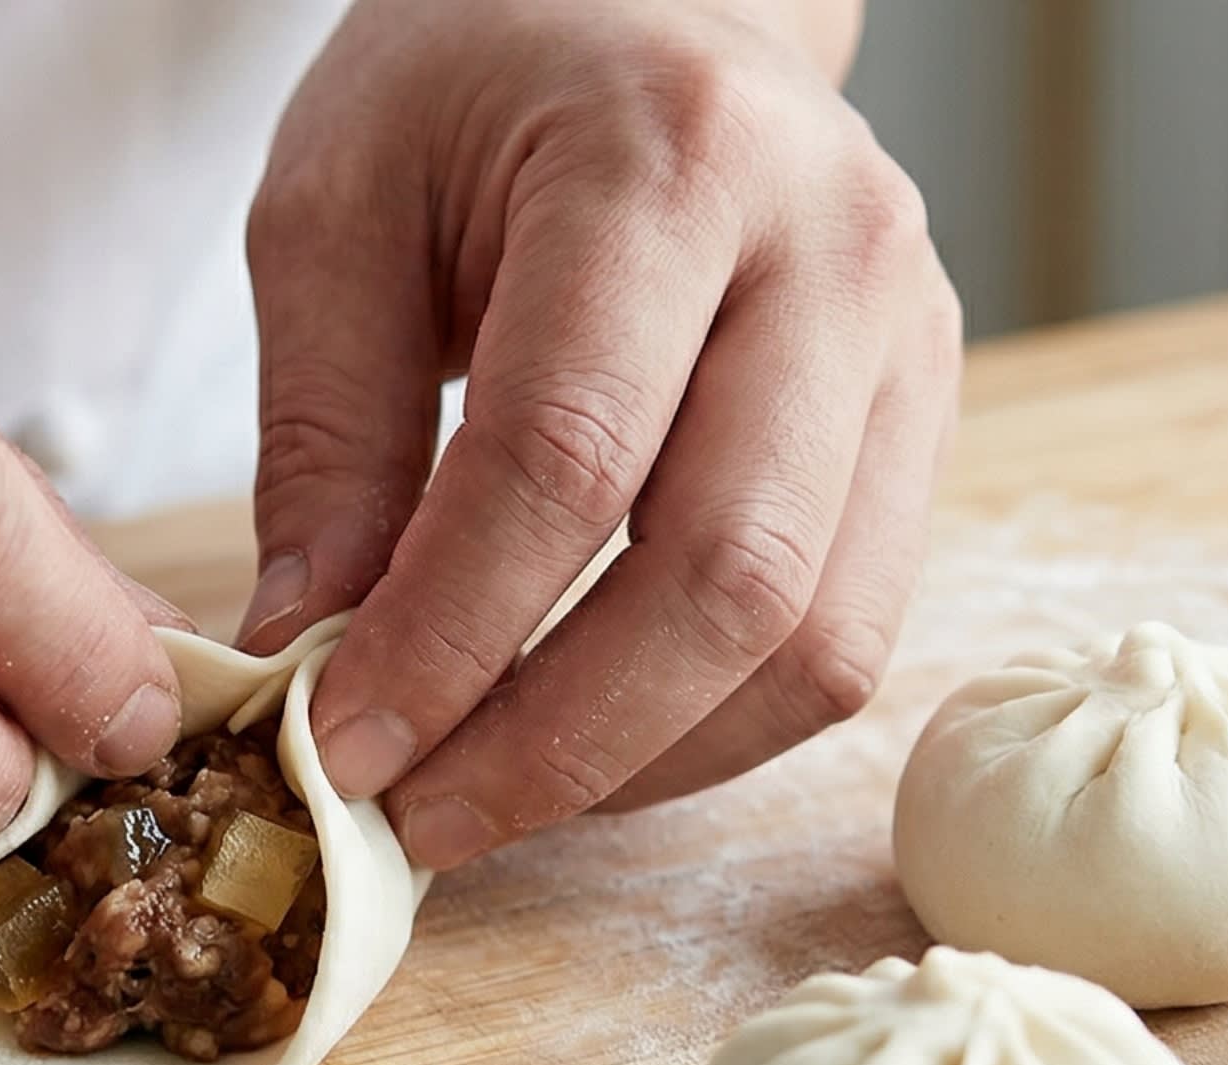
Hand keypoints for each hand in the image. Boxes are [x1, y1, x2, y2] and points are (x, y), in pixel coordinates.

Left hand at [240, 0, 957, 866]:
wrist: (642, 3)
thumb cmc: (471, 86)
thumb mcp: (335, 207)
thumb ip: (327, 430)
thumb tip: (304, 651)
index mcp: (671, 158)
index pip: (568, 457)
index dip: (449, 637)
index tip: (339, 747)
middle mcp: (833, 248)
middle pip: (725, 575)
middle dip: (553, 739)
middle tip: (416, 819)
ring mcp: (907, 341)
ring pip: (813, 638)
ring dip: (640, 763)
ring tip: (487, 800)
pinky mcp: (923, 422)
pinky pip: (844, 636)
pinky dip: (711, 731)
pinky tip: (589, 747)